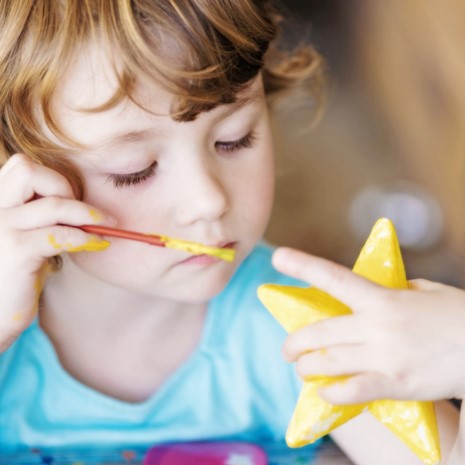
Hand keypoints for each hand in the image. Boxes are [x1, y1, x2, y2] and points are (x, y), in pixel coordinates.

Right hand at [0, 154, 114, 351]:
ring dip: (87, 213)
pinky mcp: (15, 252)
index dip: (51, 179)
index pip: (21, 167)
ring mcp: (0, 229)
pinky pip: (60, 234)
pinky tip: (96, 243)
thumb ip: (39, 218)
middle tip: (82, 211)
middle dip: (64, 186)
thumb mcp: (22, 240)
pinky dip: (84, 236)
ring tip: (106, 224)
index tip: (70, 201)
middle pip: (28, 170)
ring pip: (53, 204)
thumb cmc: (10, 280)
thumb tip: (82, 205)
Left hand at [272, 247, 464, 403]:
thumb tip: (372, 294)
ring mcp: (385, 356)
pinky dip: (332, 393)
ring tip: (303, 370)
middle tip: (288, 350)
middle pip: (319, 333)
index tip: (277, 257)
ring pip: (328, 362)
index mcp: (382, 298)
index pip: (334, 278)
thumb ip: (393, 292)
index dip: (303, 266)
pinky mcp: (397, 384)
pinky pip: (352, 391)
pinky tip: (325, 392)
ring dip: (308, 368)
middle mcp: (377, 326)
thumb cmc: (457, 315)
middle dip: (295, 343)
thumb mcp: (424, 291)